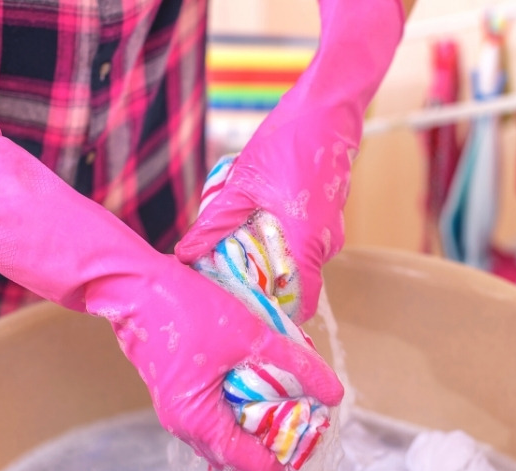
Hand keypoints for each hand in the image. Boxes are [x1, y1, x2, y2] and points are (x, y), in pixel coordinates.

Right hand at [0, 123, 343, 470]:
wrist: (123, 275)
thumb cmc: (175, 299)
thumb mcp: (244, 329)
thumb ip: (287, 364)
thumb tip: (328, 393)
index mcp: (197, 411)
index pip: (250, 458)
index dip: (290, 450)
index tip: (317, 430)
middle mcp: (186, 417)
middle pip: (242, 448)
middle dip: (281, 433)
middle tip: (313, 413)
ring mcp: (180, 401)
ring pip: (233, 426)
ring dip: (265, 412)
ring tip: (296, 393)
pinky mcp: (179, 381)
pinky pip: (221, 404)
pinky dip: (247, 397)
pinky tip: (267, 379)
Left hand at [176, 0, 405, 322]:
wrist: (326, 110)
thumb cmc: (287, 144)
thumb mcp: (242, 186)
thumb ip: (215, 224)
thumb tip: (185, 254)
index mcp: (307, 241)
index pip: (303, 301)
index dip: (277, 314)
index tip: (248, 314)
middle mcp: (325, 242)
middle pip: (294, 282)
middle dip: (262, 282)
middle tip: (227, 274)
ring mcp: (330, 228)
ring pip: (297, 259)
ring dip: (268, 256)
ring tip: (236, 239)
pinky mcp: (327, 215)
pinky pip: (302, 240)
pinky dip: (279, 238)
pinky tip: (257, 217)